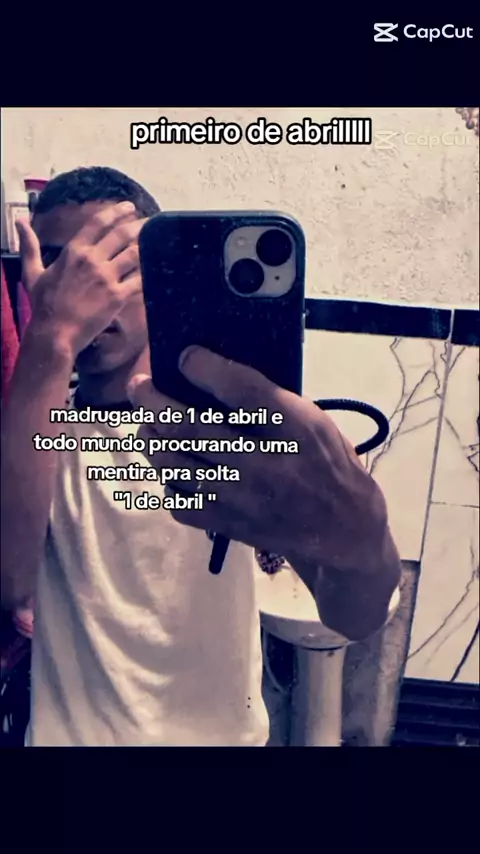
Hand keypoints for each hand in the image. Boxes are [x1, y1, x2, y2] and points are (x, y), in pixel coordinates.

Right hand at [16, 202, 144, 357]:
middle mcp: (91, 260)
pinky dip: (148, 273)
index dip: (116, 212)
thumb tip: (20, 222)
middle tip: (149, 220)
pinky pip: (139, 280)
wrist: (54, 333)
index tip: (128, 207)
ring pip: (133, 254)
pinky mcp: (117, 297)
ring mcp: (106, 278)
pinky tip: (156, 268)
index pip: (98, 223)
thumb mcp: (33, 272)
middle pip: (121, 235)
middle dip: (138, 225)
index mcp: (73, 251)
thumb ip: (29, 245)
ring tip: (155, 240)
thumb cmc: (43, 305)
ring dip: (146, 244)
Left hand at [128, 347, 390, 577]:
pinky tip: (171, 468)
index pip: (241, 390)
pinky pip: (179, 502)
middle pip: (191, 428)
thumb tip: (213, 374)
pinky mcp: (226, 524)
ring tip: (147, 425)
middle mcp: (261, 463)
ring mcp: (239, 497)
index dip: (205, 368)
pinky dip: (168, 482)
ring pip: (174, 464)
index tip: (184, 356)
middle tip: (139, 386)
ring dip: (151, 439)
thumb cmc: (326, 462)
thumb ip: (269, 400)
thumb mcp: (313, 421)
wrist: (341, 529)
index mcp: (292, 429)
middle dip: (154, 402)